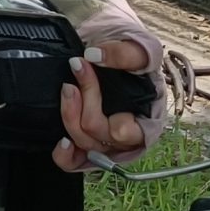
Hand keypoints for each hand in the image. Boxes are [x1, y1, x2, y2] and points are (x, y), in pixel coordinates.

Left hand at [54, 40, 152, 170]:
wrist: (114, 54)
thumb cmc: (133, 56)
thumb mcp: (141, 47)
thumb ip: (125, 53)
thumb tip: (95, 56)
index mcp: (147, 120)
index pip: (126, 131)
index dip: (102, 105)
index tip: (87, 65)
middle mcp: (127, 137)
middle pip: (99, 133)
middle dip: (84, 99)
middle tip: (77, 67)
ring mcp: (106, 142)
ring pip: (84, 144)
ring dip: (70, 114)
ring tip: (67, 88)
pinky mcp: (87, 143)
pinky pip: (74, 162)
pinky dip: (66, 154)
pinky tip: (62, 140)